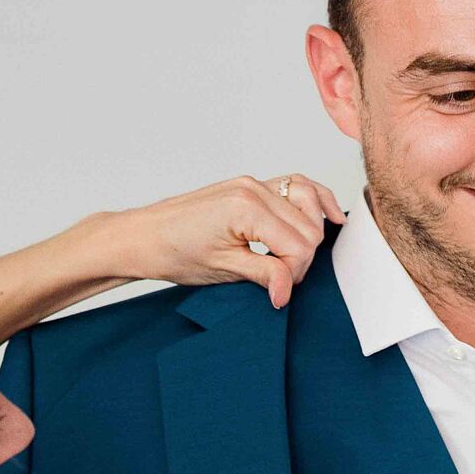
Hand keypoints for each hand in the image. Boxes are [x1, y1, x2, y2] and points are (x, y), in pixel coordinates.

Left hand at [120, 175, 344, 308]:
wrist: (145, 237)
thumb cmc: (174, 252)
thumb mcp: (223, 270)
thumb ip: (264, 274)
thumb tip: (287, 290)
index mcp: (246, 208)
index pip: (298, 245)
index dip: (293, 274)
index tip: (277, 290)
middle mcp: (253, 189)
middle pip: (308, 226)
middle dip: (301, 257)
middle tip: (279, 279)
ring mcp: (253, 183)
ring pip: (309, 202)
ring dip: (310, 232)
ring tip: (297, 257)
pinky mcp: (251, 186)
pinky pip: (295, 186)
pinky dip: (314, 200)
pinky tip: (329, 215)